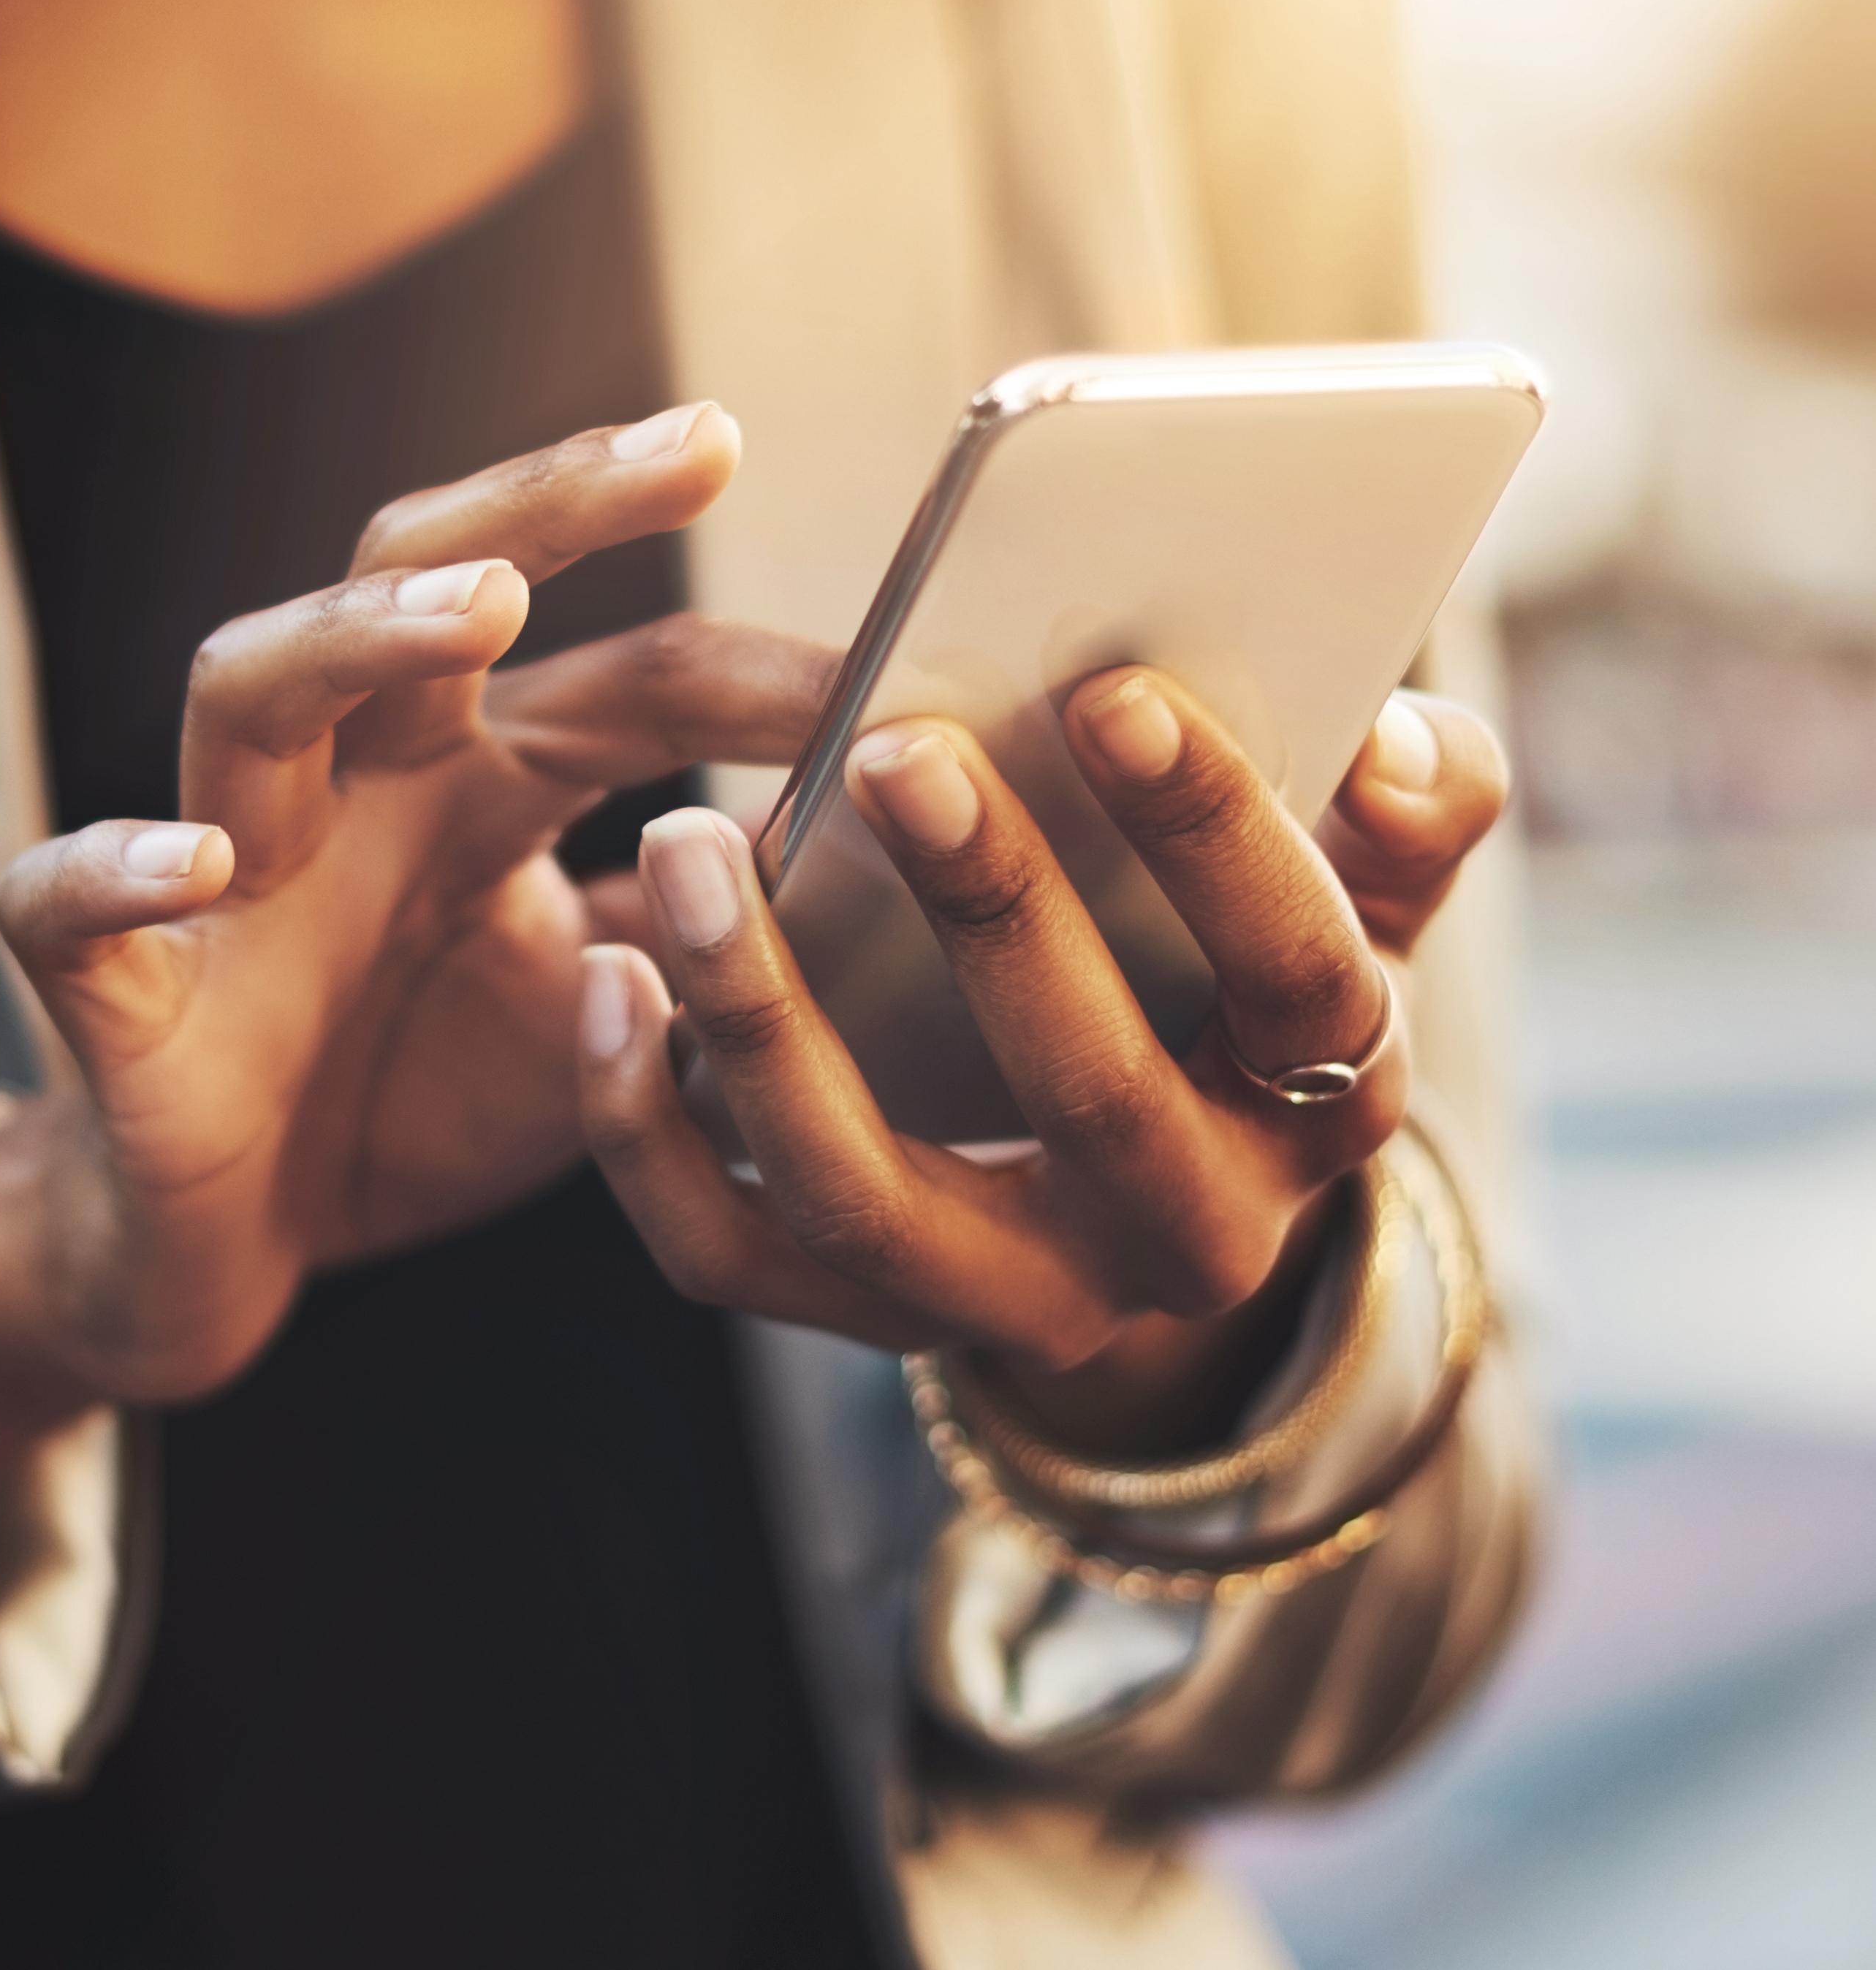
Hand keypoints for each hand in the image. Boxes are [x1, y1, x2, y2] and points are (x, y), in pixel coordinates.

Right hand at [0, 404, 835, 1518]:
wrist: (215, 1254)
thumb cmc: (400, 1105)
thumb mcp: (603, 1025)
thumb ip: (713, 943)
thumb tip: (894, 869)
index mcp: (469, 782)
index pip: (630, 677)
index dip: (769, 667)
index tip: (918, 660)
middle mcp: (345, 788)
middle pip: (415, 572)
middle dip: (549, 500)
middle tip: (696, 444)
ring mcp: (218, 876)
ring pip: (247, 688)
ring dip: (359, 635)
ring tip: (481, 607)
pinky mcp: (113, 995)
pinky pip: (64, 905)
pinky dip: (113, 871)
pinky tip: (192, 863)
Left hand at [574, 672, 1511, 1452]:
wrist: (1141, 1205)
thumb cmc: (1231, 994)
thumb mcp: (1351, 916)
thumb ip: (1404, 824)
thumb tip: (1406, 740)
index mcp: (1318, 1112)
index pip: (1298, 979)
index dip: (1220, 837)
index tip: (1116, 689)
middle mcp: (1178, 1240)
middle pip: (1084, 1092)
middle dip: (993, 912)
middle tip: (893, 748)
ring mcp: (1007, 1299)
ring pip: (863, 1193)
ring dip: (762, 1015)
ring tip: (683, 843)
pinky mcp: (855, 1320)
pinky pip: (722, 1251)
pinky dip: (644, 1126)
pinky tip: (603, 977)